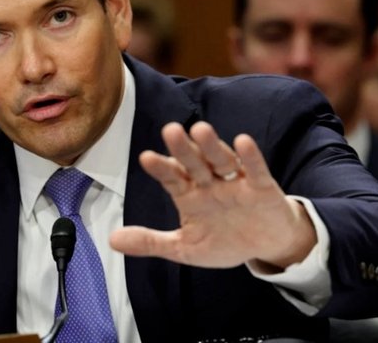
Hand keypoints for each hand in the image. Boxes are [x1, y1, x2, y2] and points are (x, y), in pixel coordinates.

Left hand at [110, 121, 316, 268]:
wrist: (266, 247)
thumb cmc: (223, 241)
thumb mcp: (185, 248)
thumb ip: (151, 242)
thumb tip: (111, 240)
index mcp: (189, 194)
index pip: (172, 178)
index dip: (161, 168)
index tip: (146, 158)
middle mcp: (209, 183)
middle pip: (194, 163)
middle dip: (183, 148)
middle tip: (170, 130)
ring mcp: (235, 182)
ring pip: (221, 160)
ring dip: (212, 146)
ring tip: (201, 130)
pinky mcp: (261, 187)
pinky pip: (254, 170)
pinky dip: (249, 157)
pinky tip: (242, 141)